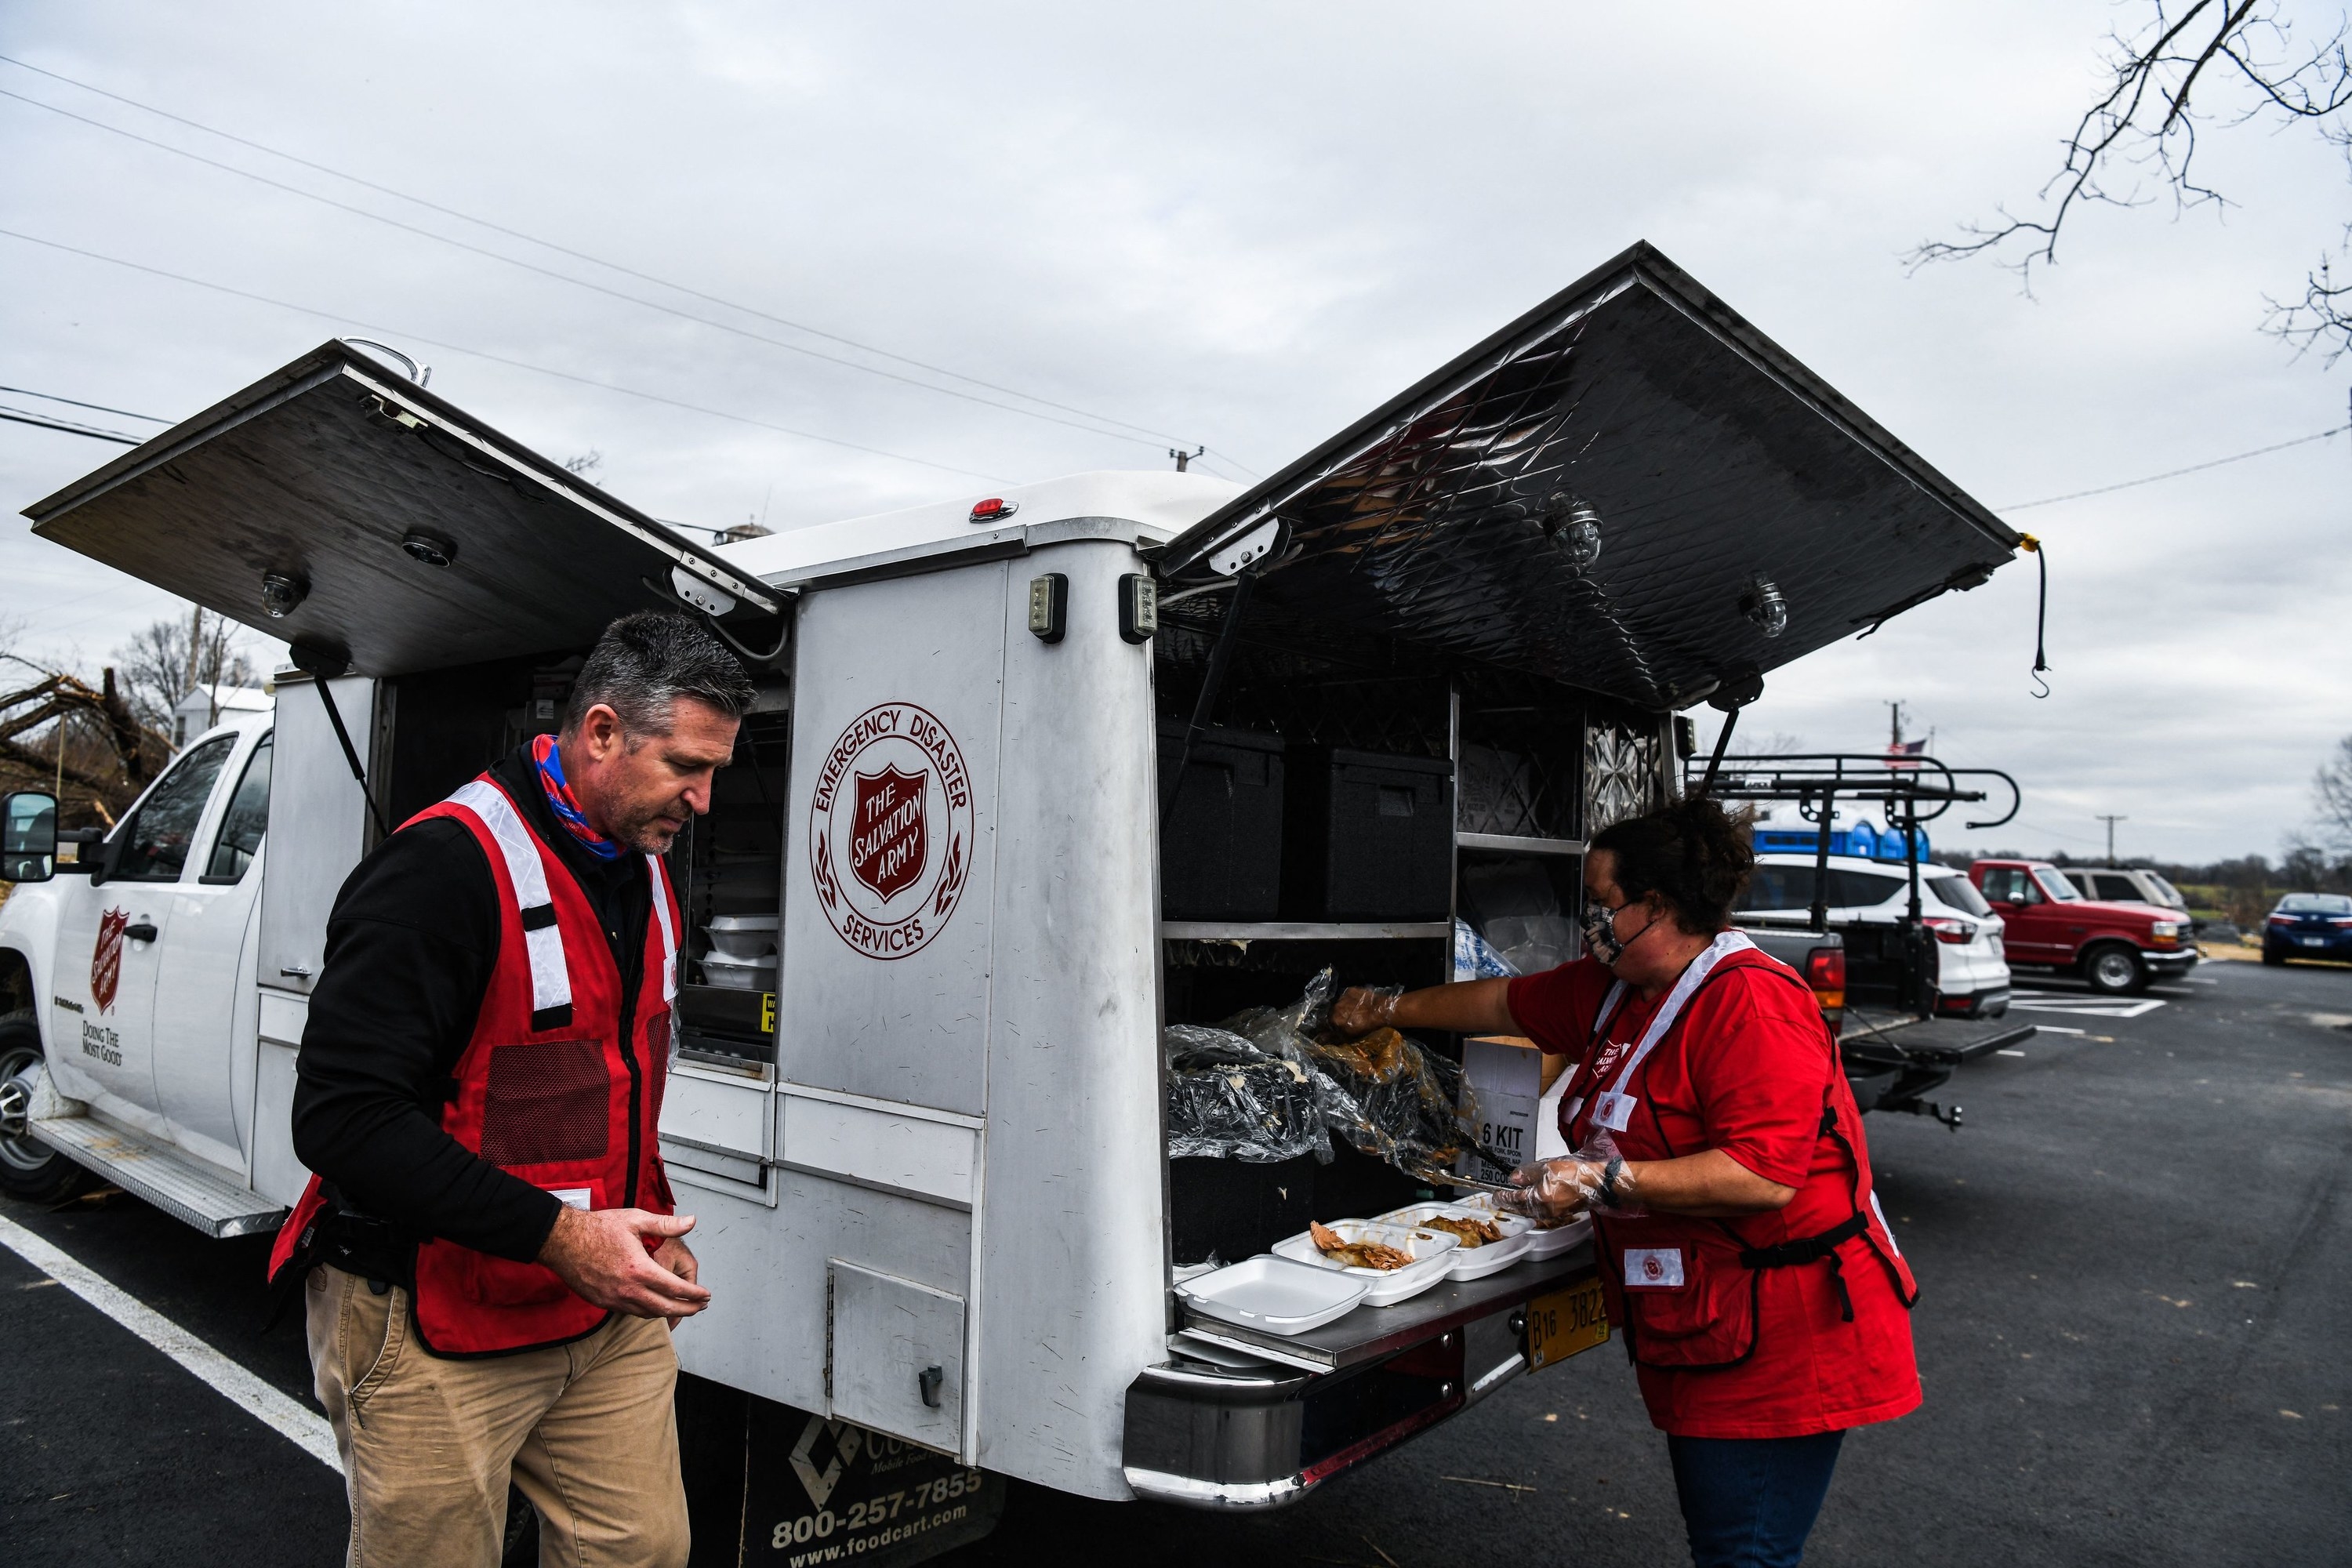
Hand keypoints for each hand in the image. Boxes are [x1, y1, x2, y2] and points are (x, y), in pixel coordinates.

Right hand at [537, 1206, 712, 1320]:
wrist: (561, 1241)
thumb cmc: (598, 1228)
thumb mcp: (635, 1219)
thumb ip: (666, 1224)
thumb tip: (692, 1221)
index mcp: (639, 1269)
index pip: (675, 1288)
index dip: (694, 1294)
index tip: (706, 1295)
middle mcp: (628, 1289)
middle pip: (665, 1308)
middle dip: (687, 1309)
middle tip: (701, 1307)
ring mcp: (614, 1299)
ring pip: (648, 1314)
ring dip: (668, 1313)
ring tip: (682, 1307)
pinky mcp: (602, 1302)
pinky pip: (631, 1312)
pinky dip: (647, 1311)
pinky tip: (654, 1305)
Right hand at [1330, 986, 1399, 1036]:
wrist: (1381, 1011)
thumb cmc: (1367, 1026)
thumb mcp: (1350, 1035)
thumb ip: (1335, 1036)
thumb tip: (1322, 1038)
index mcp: (1334, 1018)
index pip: (1326, 1023)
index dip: (1330, 1026)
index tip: (1335, 1027)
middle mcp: (1335, 1006)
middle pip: (1332, 1012)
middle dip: (1337, 1016)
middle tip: (1346, 1020)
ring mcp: (1342, 996)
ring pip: (1339, 1003)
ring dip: (1343, 1007)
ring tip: (1353, 1011)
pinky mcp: (1350, 990)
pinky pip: (1346, 996)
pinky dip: (1350, 1000)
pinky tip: (1357, 1003)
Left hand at [1500, 1156, 1606, 1218]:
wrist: (1598, 1183)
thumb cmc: (1574, 1174)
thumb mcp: (1547, 1167)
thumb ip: (1528, 1173)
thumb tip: (1513, 1178)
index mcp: (1538, 1198)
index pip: (1515, 1198)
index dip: (1504, 1196)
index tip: (1495, 1194)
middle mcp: (1544, 1210)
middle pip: (1521, 1208)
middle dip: (1510, 1203)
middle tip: (1501, 1199)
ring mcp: (1553, 1213)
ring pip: (1531, 1211)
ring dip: (1521, 1206)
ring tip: (1514, 1199)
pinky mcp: (1562, 1211)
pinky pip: (1541, 1211)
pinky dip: (1532, 1206)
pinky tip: (1532, 1199)